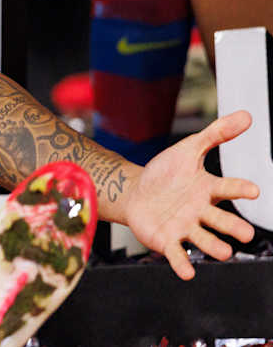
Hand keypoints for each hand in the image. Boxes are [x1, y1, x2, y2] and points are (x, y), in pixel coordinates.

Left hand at [125, 111, 260, 279]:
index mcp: (207, 189)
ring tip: (224, 253)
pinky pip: (176, 253)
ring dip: (213, 246)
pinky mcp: (166, 240)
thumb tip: (247, 116)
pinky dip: (181, 263)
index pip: (227, 188)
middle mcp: (200, 212)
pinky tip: (187, 272)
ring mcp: (184, 227)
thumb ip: (216, 134)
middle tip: (246, 234)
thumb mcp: (188, 149)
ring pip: (203, 239)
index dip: (240, 189)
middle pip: (220, 220)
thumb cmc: (166, 174)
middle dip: (233, 227)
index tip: (254, 190)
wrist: (134, 191)